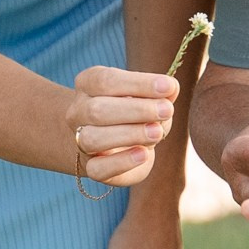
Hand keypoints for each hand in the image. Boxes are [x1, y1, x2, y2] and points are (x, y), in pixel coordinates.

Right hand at [68, 62, 178, 187]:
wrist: (116, 145)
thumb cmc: (134, 114)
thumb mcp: (147, 97)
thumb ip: (159, 93)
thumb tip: (170, 88)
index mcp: (88, 84)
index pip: (106, 80)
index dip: (138, 83)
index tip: (168, 86)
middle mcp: (78, 111)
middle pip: (97, 109)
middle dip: (136, 110)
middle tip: (166, 110)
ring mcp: (79, 141)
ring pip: (93, 138)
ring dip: (130, 134)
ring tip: (158, 132)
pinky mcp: (91, 167)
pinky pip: (98, 168)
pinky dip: (122, 162)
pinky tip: (144, 154)